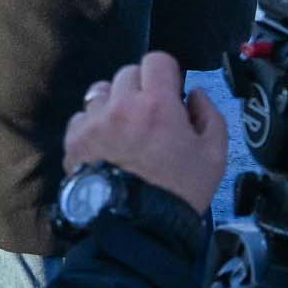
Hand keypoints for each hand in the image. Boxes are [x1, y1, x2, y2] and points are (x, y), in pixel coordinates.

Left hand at [62, 53, 230, 211]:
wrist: (139, 227)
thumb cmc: (180, 191)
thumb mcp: (214, 155)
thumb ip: (209, 115)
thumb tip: (193, 93)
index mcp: (157, 104)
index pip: (157, 60)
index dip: (167, 74)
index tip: (170, 94)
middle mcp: (120, 105)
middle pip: (127, 73)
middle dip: (142, 88)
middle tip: (151, 116)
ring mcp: (92, 121)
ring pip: (101, 91)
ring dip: (114, 102)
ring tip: (126, 129)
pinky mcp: (73, 140)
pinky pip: (81, 116)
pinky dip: (93, 124)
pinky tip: (107, 145)